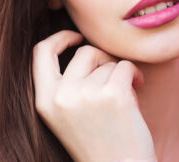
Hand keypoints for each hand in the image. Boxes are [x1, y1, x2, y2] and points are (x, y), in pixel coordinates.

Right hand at [32, 30, 156, 161]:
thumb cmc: (98, 143)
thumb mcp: (66, 115)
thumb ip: (64, 85)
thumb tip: (79, 41)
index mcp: (44, 101)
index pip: (41, 51)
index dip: (59, 38)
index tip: (77, 36)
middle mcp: (61, 96)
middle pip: (84, 52)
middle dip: (103, 58)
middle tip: (114, 75)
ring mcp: (86, 95)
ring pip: (107, 62)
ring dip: (120, 74)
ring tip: (124, 98)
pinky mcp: (113, 95)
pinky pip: (125, 66)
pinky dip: (135, 75)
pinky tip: (137, 90)